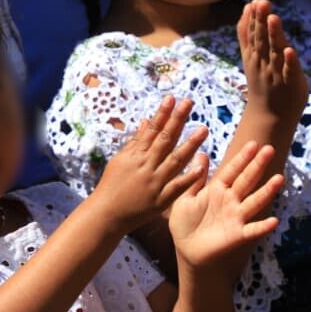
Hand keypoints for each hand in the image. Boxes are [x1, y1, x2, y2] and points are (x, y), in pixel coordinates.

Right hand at [90, 96, 208, 233]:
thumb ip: (134, 142)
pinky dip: (188, 177)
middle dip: (177, 120)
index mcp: (135, 155)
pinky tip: (201, 165)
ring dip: (190, 144)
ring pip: (175, 160)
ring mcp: (154, 183)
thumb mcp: (119, 160)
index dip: (162, 113)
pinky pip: (177, 187)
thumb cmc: (111, 185)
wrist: (106, 214)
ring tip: (204, 129)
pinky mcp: (160, 200)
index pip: (151, 130)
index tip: (172, 98)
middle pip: (164, 140)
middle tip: (189, 103)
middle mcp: (145, 166)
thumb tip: (144, 121)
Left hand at [168, 142, 282, 271]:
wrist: (185, 250)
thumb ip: (195, 178)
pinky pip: (252, 230)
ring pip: (254, 201)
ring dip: (267, 191)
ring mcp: (236, 217)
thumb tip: (202, 154)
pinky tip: (274, 221)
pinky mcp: (237, 235)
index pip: (232, 170)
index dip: (242, 158)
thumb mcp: (185, 197)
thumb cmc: (185, 222)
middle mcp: (230, 201)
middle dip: (257, 165)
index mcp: (217, 189)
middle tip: (270, 149)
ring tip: (279, 178)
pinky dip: (262, 226)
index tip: (253, 144)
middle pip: (246, 180)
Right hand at [238, 0, 308, 122]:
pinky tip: (289, 50)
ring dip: (274, 36)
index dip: (254, 19)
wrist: (268, 116)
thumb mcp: (250, 56)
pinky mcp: (290, 83)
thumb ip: (247, 34)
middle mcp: (263, 62)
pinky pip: (290, 72)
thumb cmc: (263, 83)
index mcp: (254, 55)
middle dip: (261, 21)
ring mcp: (276, 73)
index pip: (252, 34)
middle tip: (262, 3)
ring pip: (274, 52)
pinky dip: (289, 62)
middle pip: (261, 40)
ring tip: (274, 18)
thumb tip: (246, 8)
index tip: (254, 3)